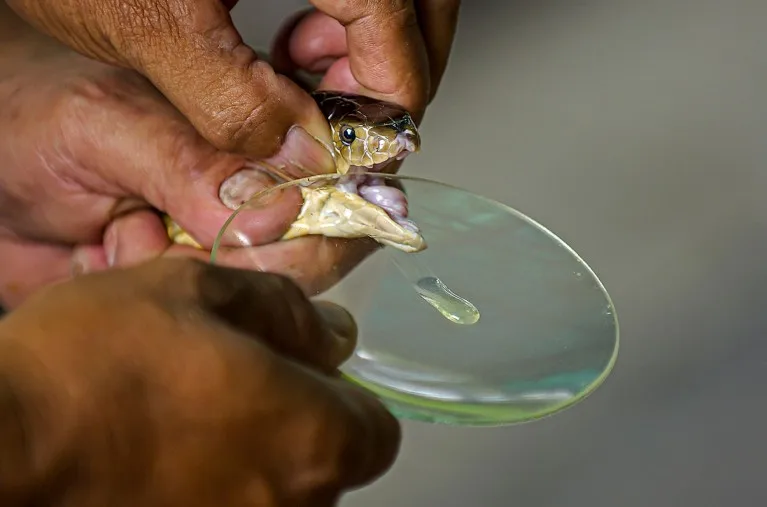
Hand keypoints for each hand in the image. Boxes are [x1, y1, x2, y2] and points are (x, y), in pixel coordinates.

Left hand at [0, 11, 353, 308]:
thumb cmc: (27, 121)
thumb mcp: (104, 126)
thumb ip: (190, 163)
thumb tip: (277, 210)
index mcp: (250, 135)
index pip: (332, 184)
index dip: (321, 220)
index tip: (261, 237)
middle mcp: (249, 192)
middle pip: (310, 253)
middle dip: (242, 260)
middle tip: (162, 231)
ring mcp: (221, 243)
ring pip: (259, 296)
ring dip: (186, 276)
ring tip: (122, 230)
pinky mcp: (189, 285)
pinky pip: (208, 319)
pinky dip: (159, 301)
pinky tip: (111, 256)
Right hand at [0, 257, 399, 506]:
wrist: (1, 439)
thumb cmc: (98, 360)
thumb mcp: (198, 293)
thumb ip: (286, 310)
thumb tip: (334, 334)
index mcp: (309, 439)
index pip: (376, 431)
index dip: (343, 395)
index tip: (301, 372)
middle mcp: (289, 506)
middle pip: (327, 463)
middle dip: (297, 420)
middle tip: (232, 381)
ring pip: (279, 489)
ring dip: (256, 453)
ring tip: (189, 414)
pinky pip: (234, 504)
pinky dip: (218, 482)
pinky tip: (166, 451)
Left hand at [7, 0, 460, 134]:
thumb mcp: (146, 24)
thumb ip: (232, 101)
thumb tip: (302, 157)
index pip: (400, 32)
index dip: (385, 110)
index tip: (355, 160)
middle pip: (422, 13)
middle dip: (385, 79)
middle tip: (331, 120)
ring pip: (402, 2)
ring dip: (369, 52)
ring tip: (301, 78)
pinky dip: (346, 23)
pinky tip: (293, 44)